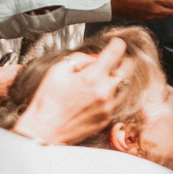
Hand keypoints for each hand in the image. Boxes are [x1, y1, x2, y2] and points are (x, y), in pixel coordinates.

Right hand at [11, 37, 133, 145]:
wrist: (44, 130)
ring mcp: (108, 106)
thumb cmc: (47, 102)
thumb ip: (79, 59)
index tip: (115, 43)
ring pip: (125, 85)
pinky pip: (117, 100)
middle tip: (114, 60)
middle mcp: (105, 92)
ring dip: (118, 78)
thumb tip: (92, 58)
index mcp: (92, 77)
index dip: (117, 44)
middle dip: (122, 61)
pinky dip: (113, 94)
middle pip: (128, 68)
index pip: (115, 52)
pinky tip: (100, 94)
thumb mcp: (57, 71)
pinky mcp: (107, 118)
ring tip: (105, 78)